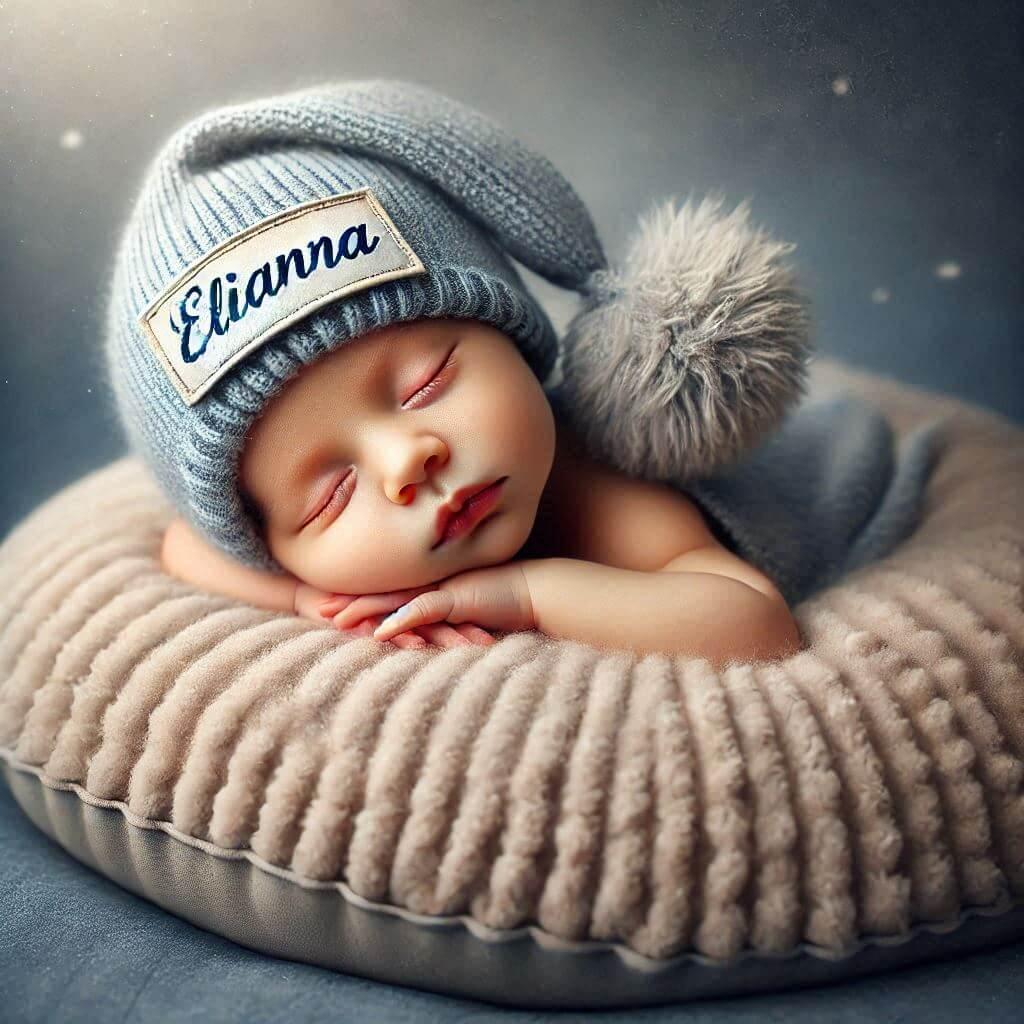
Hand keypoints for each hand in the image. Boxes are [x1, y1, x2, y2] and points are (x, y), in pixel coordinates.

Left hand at [321, 561, 536, 643]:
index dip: (361, 594)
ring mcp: (443, 590)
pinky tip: (380, 633)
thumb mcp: (471, 609)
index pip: (390, 590)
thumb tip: (433, 629)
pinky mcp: (457, 601)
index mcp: (433, 584)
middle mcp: (432, 584)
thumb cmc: (506, 601)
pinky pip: (423, 611)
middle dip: (350, 599)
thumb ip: (450, 615)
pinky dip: (401, 621)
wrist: (536, 590)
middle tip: (316, 606)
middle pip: (384, 591)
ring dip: (365, 609)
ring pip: (396, 600)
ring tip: (336, 618)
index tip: (332, 600)